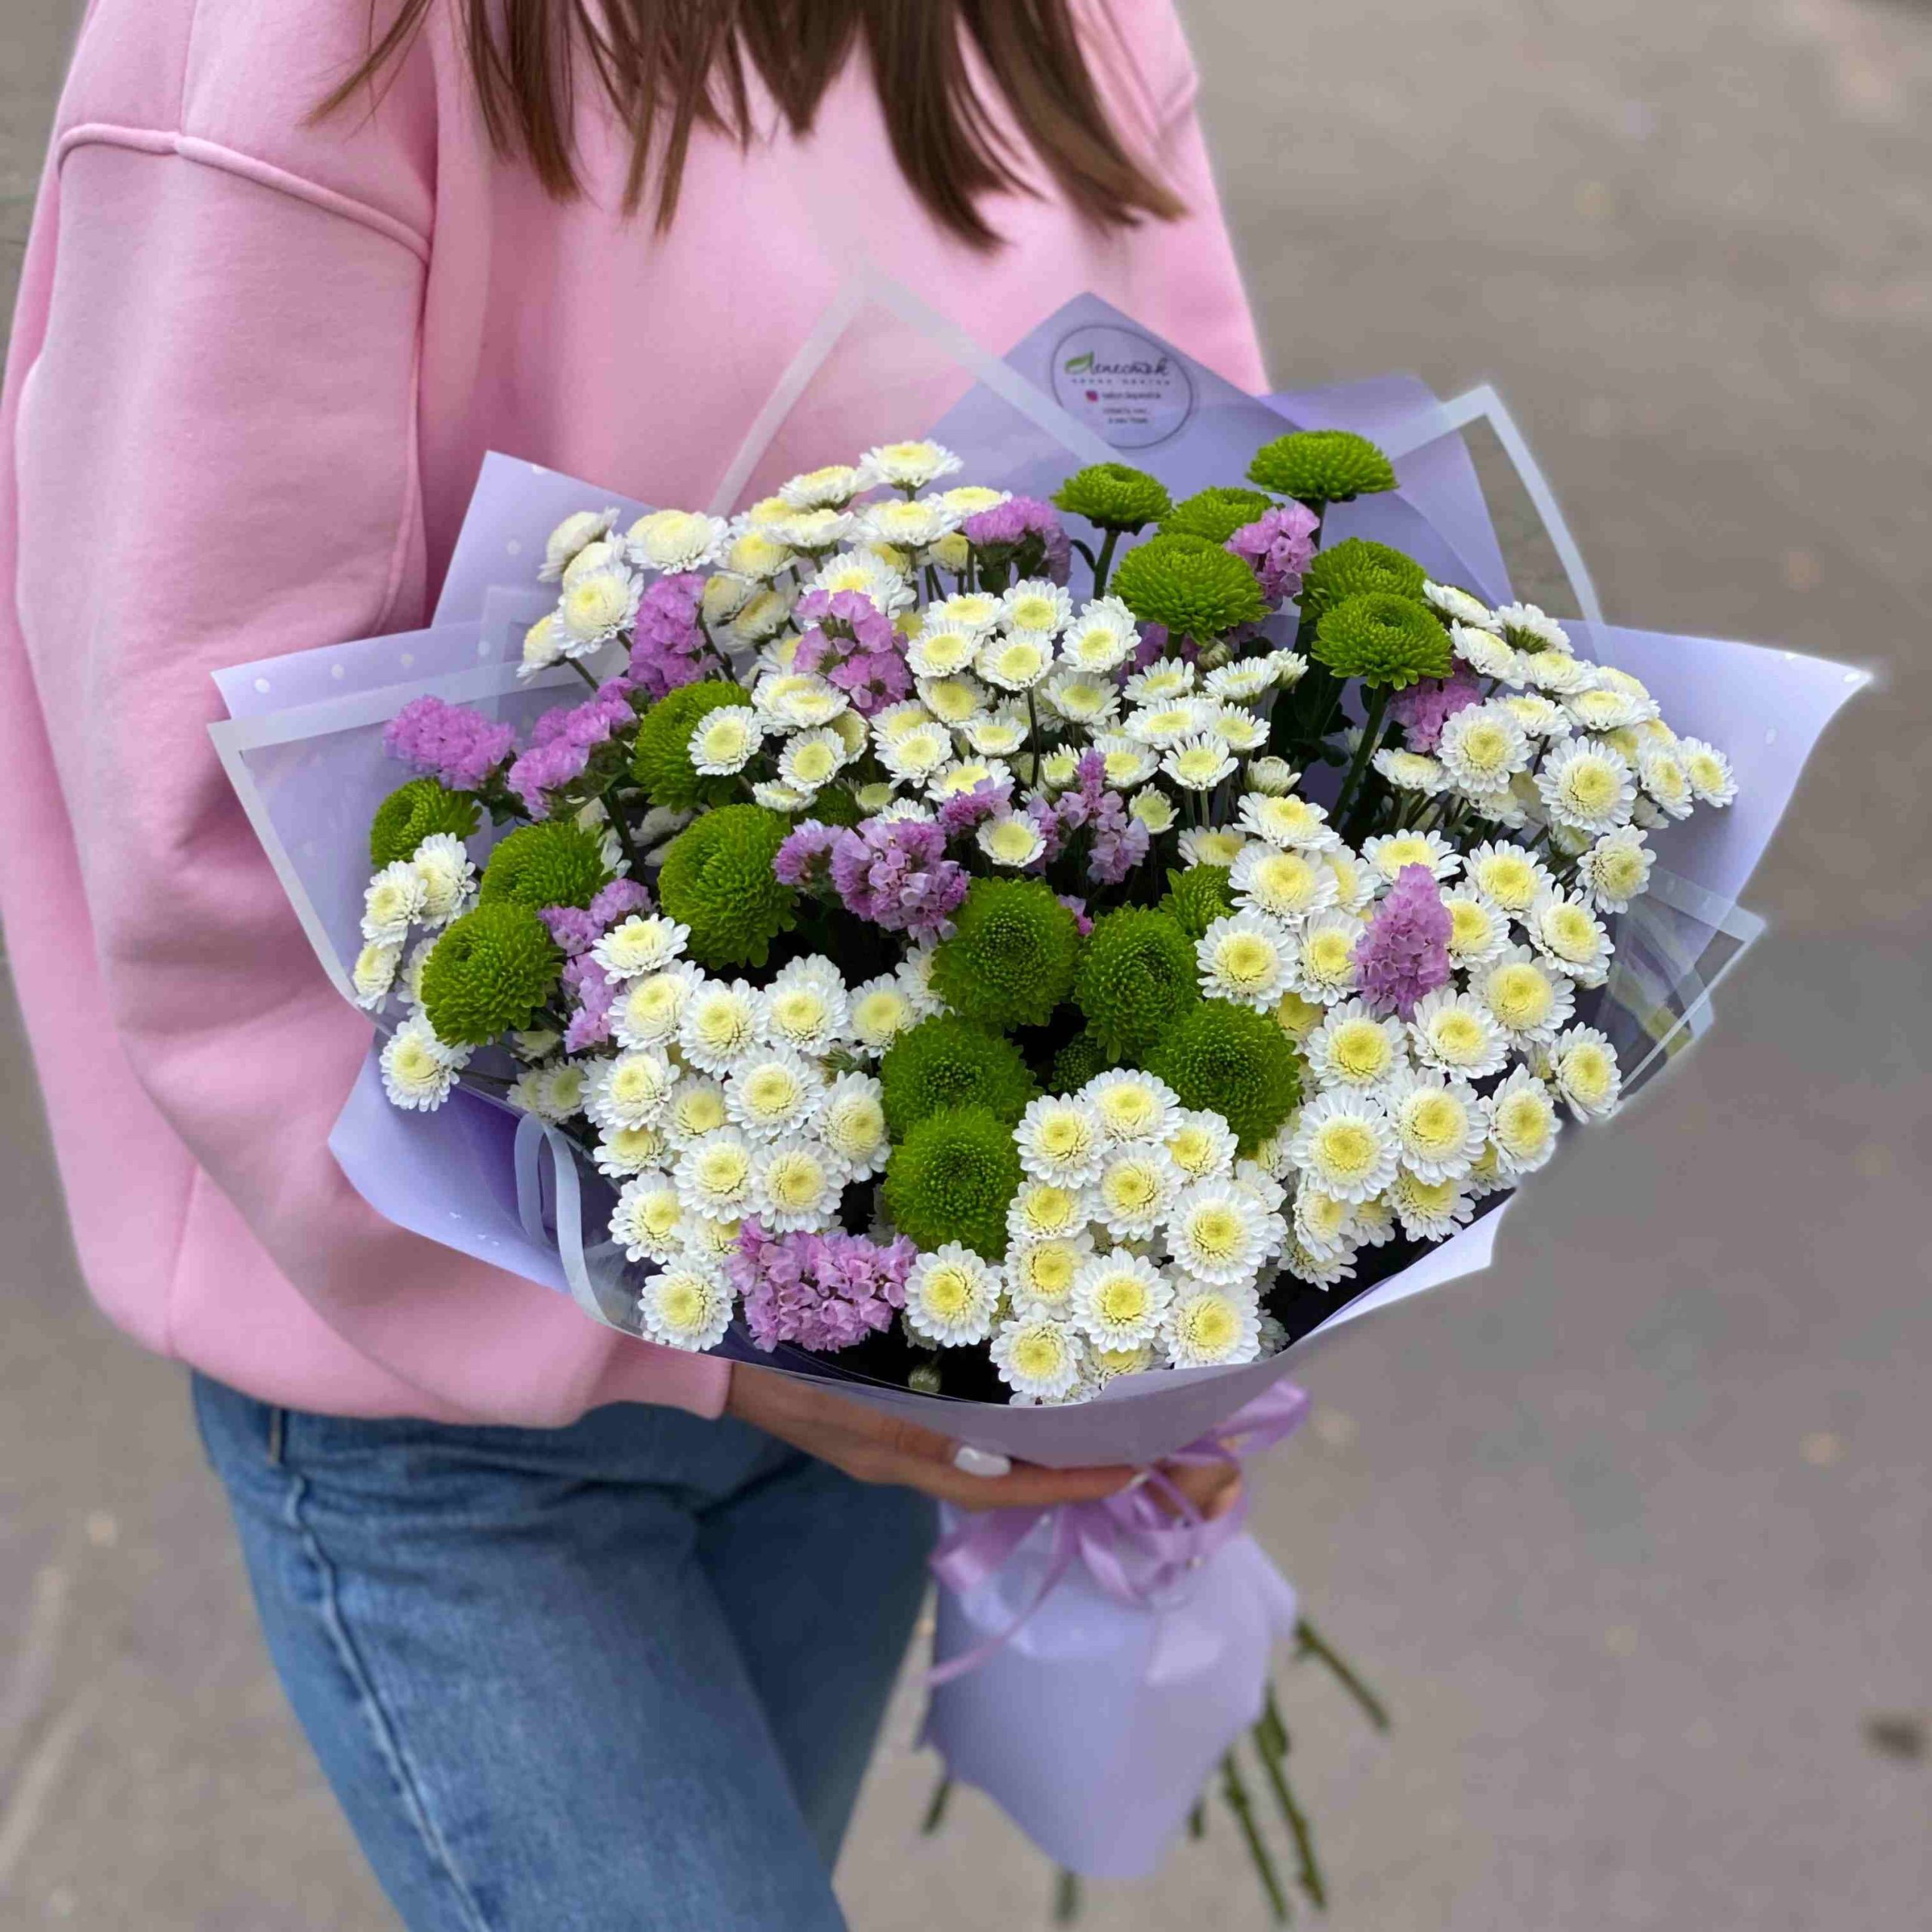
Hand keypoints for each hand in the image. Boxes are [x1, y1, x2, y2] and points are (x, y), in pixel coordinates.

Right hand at [726, 1362, 1241, 1518]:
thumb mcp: (843, 1392)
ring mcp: (882, 1433)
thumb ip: (914, 1426)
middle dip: (1064, 1466)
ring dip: (1034, 1442)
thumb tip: (995, 1459)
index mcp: (895, 1455)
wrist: (697, 1344)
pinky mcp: (870, 1407)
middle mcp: (897, 1453)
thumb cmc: (771, 1357)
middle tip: (1133, 1441)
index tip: (1133, 1469)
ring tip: (1096, 1415)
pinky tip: (1020, 1388)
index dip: (1068, 1481)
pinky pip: (950, 1425)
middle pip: (999, 1476)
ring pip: (979, 1451)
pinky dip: (993, 1417)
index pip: (1003, 1484)